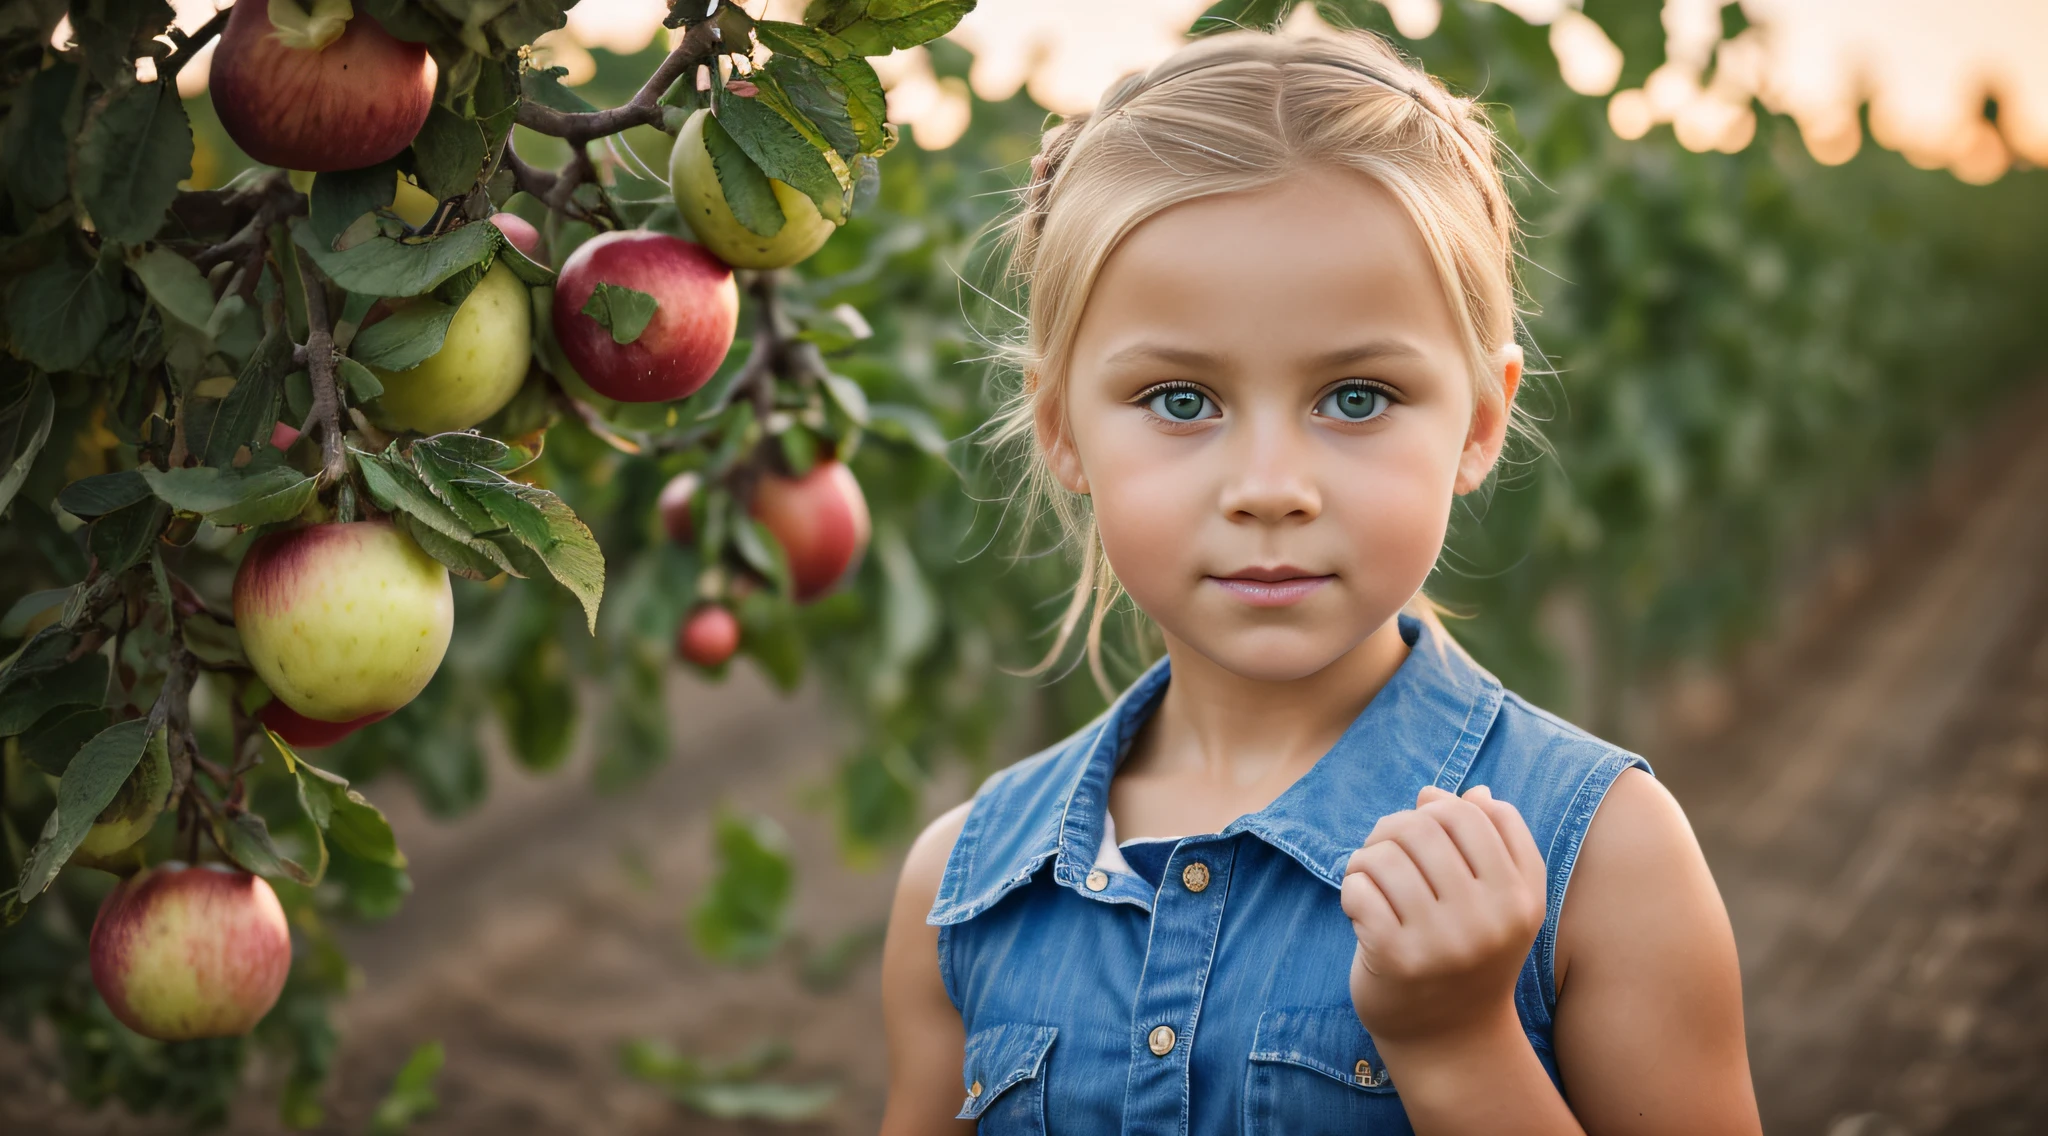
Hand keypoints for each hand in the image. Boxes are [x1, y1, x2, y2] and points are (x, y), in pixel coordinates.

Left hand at [1342, 784, 1547, 1046]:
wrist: (1449, 1039)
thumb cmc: (1468, 954)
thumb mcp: (1496, 902)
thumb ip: (1488, 843)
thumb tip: (1455, 792)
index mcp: (1521, 897)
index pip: (1475, 812)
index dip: (1440, 809)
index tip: (1426, 834)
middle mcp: (1489, 919)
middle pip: (1425, 824)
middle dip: (1393, 828)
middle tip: (1383, 852)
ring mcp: (1444, 941)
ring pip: (1386, 853)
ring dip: (1366, 858)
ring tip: (1370, 880)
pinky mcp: (1398, 960)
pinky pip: (1359, 889)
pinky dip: (1351, 890)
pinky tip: (1360, 909)